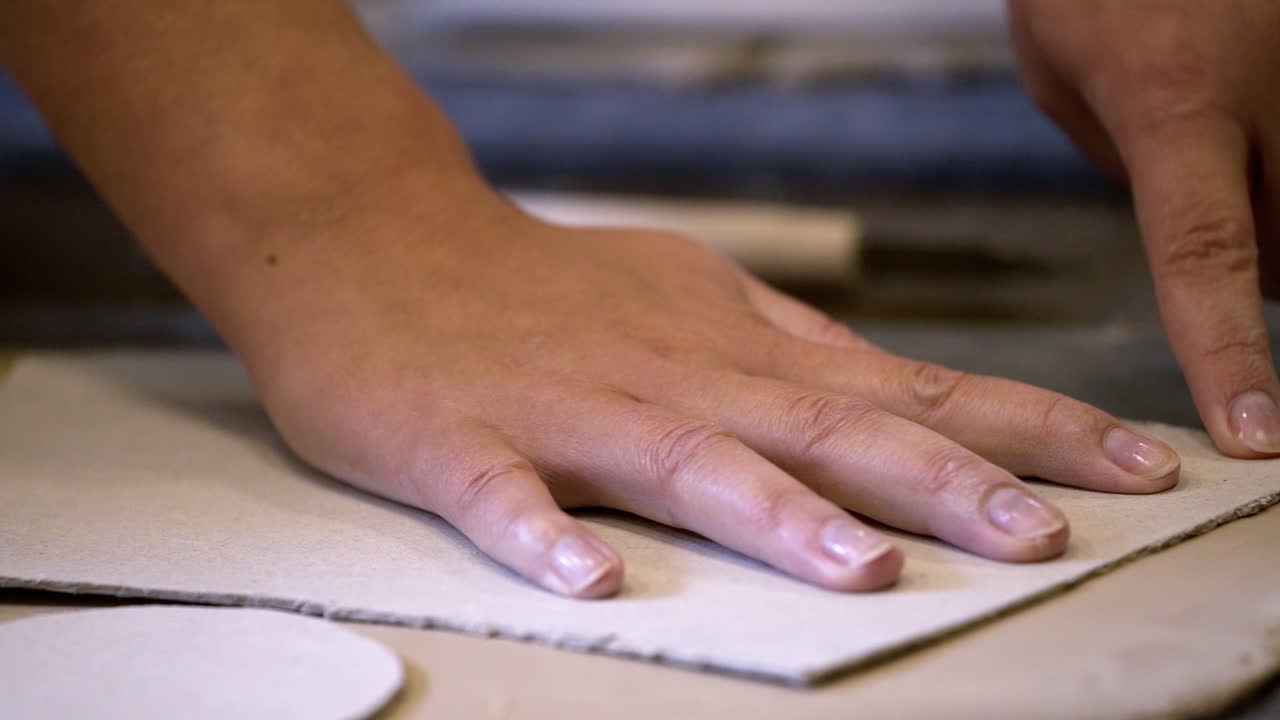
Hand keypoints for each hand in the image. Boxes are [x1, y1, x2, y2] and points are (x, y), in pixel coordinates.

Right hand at [218, 199, 1178, 597]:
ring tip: (857, 566)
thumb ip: (786, 352)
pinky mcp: (462, 441)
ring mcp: (570, 409)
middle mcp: (675, 377)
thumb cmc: (539, 287)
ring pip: (687, 461)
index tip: (1132, 465)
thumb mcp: (689, 299)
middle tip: (1045, 534)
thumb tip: (890, 388)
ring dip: (774, 512)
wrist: (376, 240)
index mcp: (735, 350)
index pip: (906, 389)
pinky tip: (588, 579)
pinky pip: (507, 495)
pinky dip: (545, 535)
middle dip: (945, 481)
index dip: (1023, 426)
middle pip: (826, 429)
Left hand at [1008, 0, 1279, 456]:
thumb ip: (1135, 164)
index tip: (1260, 438)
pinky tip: (1254, 118)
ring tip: (1224, 125)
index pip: (1206, 255)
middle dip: (1258, 251)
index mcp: (1175, 103)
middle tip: (1207, 176)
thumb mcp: (1065, 71)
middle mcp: (1277, 91)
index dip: (1230, 354)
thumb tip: (1214, 234)